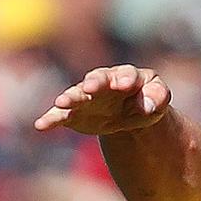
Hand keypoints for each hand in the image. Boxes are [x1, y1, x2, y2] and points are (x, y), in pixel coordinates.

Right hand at [34, 64, 170, 134]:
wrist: (130, 113)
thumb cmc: (146, 101)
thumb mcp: (158, 99)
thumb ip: (157, 97)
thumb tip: (146, 105)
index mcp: (127, 76)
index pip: (128, 75)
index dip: (126, 79)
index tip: (125, 84)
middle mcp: (103, 83)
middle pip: (98, 79)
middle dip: (94, 83)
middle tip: (91, 87)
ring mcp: (87, 97)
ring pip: (77, 95)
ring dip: (69, 98)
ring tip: (62, 102)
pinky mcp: (74, 113)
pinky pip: (60, 116)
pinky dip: (51, 119)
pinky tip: (41, 125)